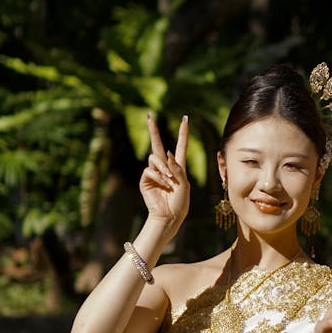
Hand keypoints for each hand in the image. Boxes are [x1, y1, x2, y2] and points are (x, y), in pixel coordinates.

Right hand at [139, 114, 189, 233]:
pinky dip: (158, 176)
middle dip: (153, 130)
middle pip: (157, 145)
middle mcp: (165, 167)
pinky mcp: (146, 180)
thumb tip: (167, 153)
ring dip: (163, 168)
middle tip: (149, 116)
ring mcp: (154, 173)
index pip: (180, 146)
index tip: (185, 119)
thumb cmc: (180, 203)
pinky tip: (163, 185)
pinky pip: (149, 170)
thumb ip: (177, 168)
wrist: (170, 216)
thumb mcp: (184, 184)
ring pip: (155, 158)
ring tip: (169, 181)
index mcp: (178, 167)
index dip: (183, 133)